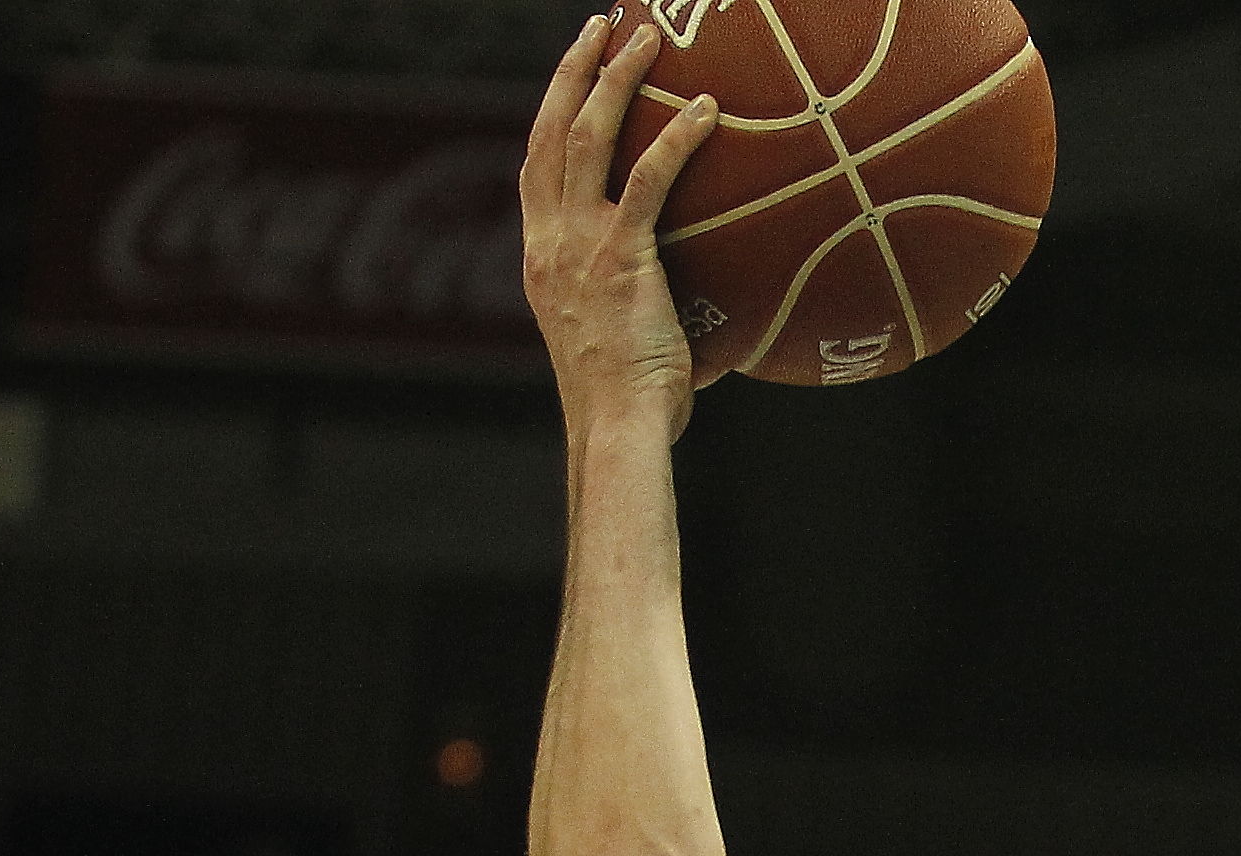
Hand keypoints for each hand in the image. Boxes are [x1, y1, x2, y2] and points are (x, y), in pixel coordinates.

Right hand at [522, 15, 727, 445]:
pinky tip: (706, 109)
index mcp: (542, 258)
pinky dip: (676, 138)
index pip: (533, 167)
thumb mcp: (618, 341)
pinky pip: (647, 179)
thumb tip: (697, 296)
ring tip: (643, 38)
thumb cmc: (630, 405)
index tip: (571, 76)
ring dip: (614, 79)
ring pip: (586, 136)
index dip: (548, 113)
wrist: (615, 430)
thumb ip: (636, 302)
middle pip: (549, 130)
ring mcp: (578, 245)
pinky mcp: (619, 257)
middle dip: (572, 70)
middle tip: (599, 27)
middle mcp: (549, 241)